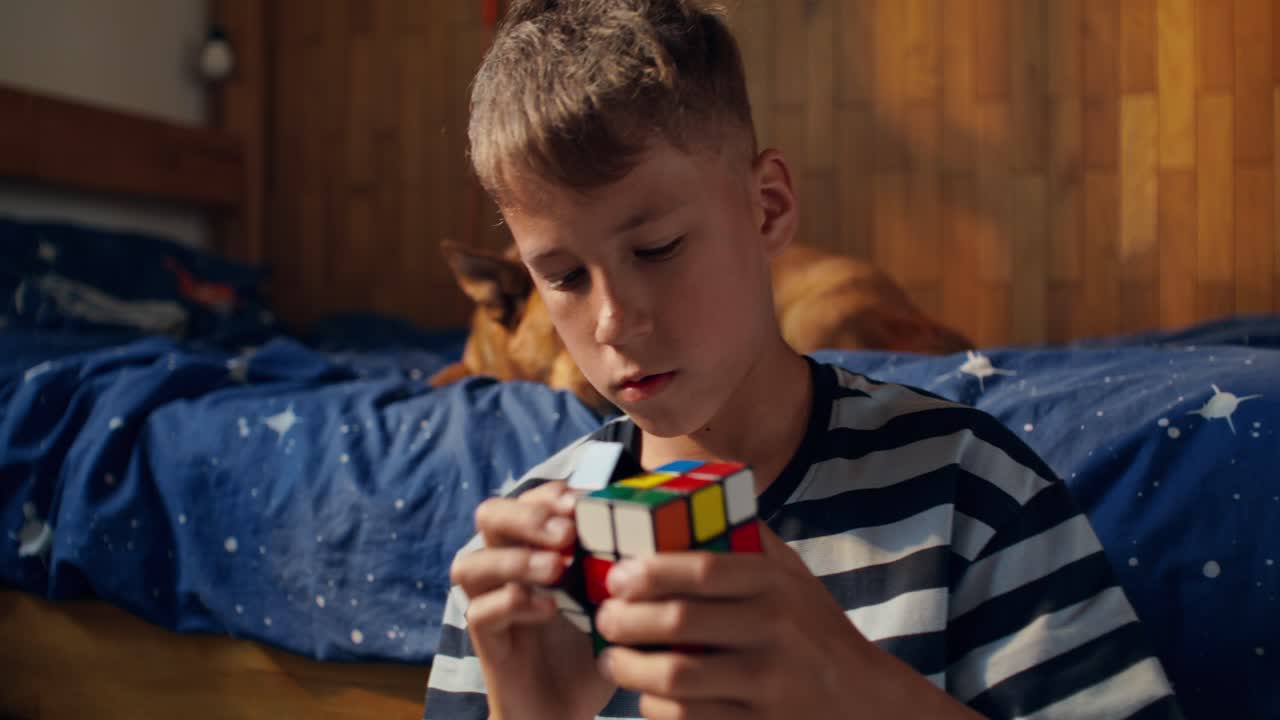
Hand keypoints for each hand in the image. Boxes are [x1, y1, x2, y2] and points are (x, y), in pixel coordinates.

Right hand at [450, 481, 615, 719]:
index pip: (528, 500)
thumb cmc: (594, 645)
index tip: (584, 502)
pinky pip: (479, 612)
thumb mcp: (614, 597)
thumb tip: (653, 522)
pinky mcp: (487, 642)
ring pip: (469, 563)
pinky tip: (549, 609)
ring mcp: (491, 603)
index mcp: (535, 547)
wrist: (570, 708)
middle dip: (527, 516)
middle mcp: (504, 568)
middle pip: (488, 516)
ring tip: (556, 569)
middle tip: (567, 533)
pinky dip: (512, 603)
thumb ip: (621, 562)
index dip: (551, 495)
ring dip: (514, 559)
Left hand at [592, 523, 981, 719]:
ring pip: (677, 677)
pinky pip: (691, 719)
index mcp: (775, 585)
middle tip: (603, 619)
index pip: (704, 569)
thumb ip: (746, 537)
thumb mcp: (791, 575)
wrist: (864, 700)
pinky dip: (656, 708)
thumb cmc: (812, 628)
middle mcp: (774, 630)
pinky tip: (646, 696)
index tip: (616, 575)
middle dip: (626, 620)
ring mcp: (768, 683)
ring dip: (631, 668)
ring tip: (612, 659)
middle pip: (680, 622)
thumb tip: (686, 490)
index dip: (651, 570)